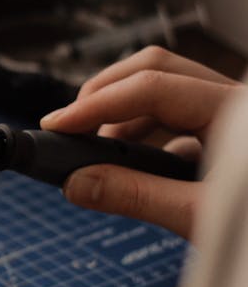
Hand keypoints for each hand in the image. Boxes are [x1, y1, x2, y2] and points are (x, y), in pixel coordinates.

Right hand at [40, 46, 242, 238]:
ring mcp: (232, 112)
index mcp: (236, 113)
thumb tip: (77, 184)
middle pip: (155, 68)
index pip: (151, 87)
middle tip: (70, 127)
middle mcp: (235, 100)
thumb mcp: (203, 218)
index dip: (96, 105)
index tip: (56, 126)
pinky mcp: (229, 131)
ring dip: (123, 115)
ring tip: (99, 155)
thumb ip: (138, 197)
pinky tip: (135, 163)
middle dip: (105, 94)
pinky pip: (178, 114)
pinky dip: (146, 132)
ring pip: (165, 88)